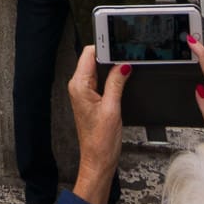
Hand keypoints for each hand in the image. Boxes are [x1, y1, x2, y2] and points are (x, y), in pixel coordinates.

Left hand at [64, 47, 128, 203]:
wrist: (98, 161)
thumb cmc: (101, 141)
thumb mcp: (112, 108)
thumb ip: (116, 82)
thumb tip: (123, 65)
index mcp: (79, 86)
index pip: (89, 53)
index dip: (104, 46)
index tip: (117, 42)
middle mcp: (78, 87)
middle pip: (93, 58)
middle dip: (109, 55)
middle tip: (125, 54)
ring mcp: (83, 93)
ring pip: (97, 68)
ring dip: (111, 66)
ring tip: (125, 67)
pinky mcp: (90, 99)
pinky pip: (99, 79)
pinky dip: (110, 76)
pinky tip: (121, 79)